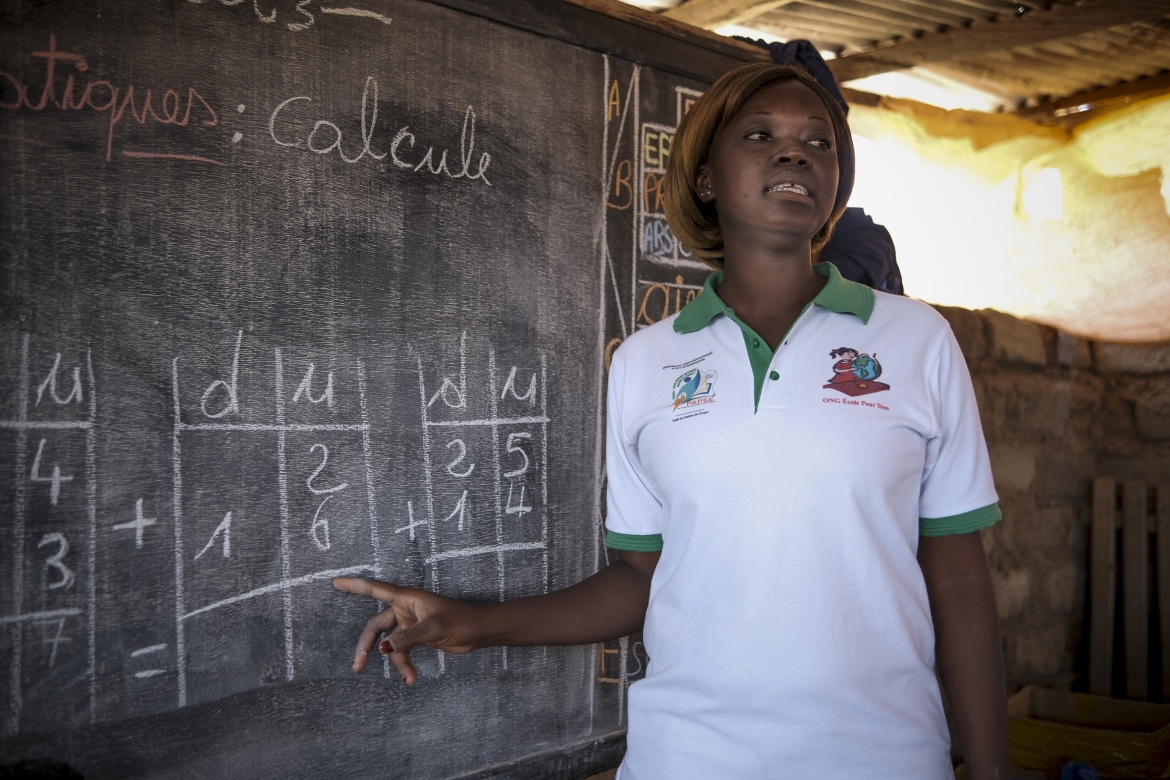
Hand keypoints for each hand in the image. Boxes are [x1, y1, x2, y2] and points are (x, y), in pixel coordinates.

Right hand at [332, 577, 484, 684]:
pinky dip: (405, 664)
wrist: (479, 631)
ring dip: (396, 662)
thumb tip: (383, 648)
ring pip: (390, 643)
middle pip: (376, 626)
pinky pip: (402, 650)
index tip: (335, 583)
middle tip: (357, 666)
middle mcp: (405, 609)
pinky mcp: (416, 636)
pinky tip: (412, 677)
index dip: (355, 586)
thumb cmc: (461, 621)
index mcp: (407, 598)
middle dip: (366, 646)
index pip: (376, 589)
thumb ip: (408, 638)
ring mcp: (410, 623)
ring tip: (408, 678)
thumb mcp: (433, 629)